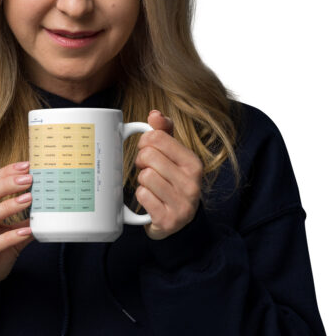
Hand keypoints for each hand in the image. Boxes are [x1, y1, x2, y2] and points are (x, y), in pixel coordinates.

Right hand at [0, 161, 34, 299]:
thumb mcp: (6, 237)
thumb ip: (21, 222)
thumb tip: (47, 209)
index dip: (3, 173)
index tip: (25, 166)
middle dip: (4, 184)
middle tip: (28, 178)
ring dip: (6, 207)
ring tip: (28, 199)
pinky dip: (8, 237)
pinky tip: (25, 231)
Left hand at [135, 110, 202, 240]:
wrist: (177, 221)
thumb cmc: (171, 181)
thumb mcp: (172, 155)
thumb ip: (164, 132)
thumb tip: (154, 114)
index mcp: (194, 164)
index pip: (157, 138)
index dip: (145, 142)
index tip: (147, 150)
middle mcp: (192, 184)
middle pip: (148, 156)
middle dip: (141, 162)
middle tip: (147, 169)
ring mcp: (182, 204)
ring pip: (145, 176)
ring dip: (141, 181)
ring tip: (150, 185)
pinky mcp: (168, 220)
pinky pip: (142, 196)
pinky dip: (141, 196)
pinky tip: (150, 200)